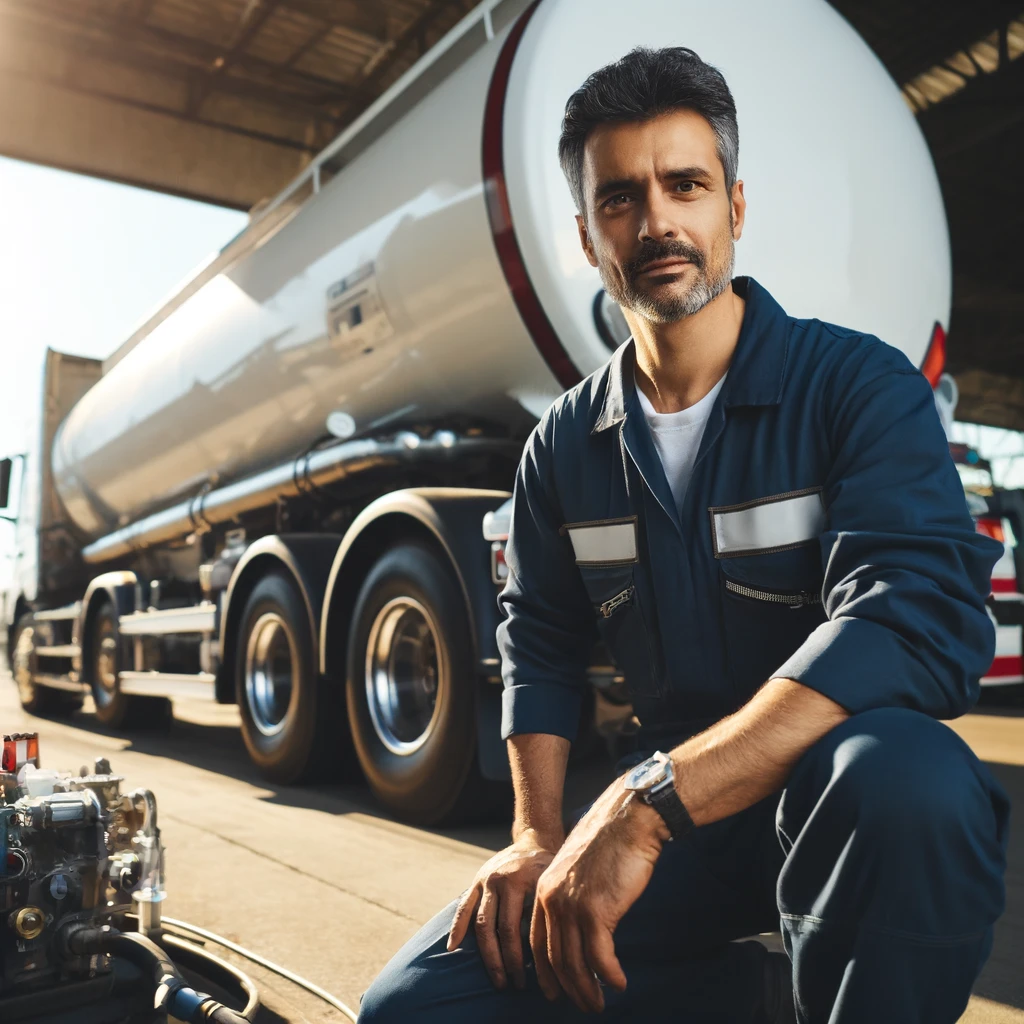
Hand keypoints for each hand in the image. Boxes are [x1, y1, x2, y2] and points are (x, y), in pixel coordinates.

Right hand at [447, 828, 561, 989]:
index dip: (537, 958)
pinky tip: (452, 948)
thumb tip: (556, 958)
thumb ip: (552, 913)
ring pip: (484, 924)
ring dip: (490, 957)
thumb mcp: (558, 886)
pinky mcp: (476, 880)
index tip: (542, 982)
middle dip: (511, 963)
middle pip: (506, 929)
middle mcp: (508, 879)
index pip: (532, 927)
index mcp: (532, 881)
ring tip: (499, 980)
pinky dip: (457, 928)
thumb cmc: (552, 871)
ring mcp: (488, 879)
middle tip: (517, 986)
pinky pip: (463, 907)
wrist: (535, 840)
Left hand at [530, 781, 668, 1012]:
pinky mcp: (597, 911)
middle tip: (582, 1005)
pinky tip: (619, 984)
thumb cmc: (610, 841)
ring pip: (575, 963)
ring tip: (599, 1004)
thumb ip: (572, 894)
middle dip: (567, 988)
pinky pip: (600, 958)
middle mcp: (551, 900)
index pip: (538, 942)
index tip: (556, 991)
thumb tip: (580, 923)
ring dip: (588, 990)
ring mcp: (572, 906)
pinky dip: (609, 975)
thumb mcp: (579, 868)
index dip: (547, 971)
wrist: (628, 819)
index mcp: (544, 889)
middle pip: (554, 958)